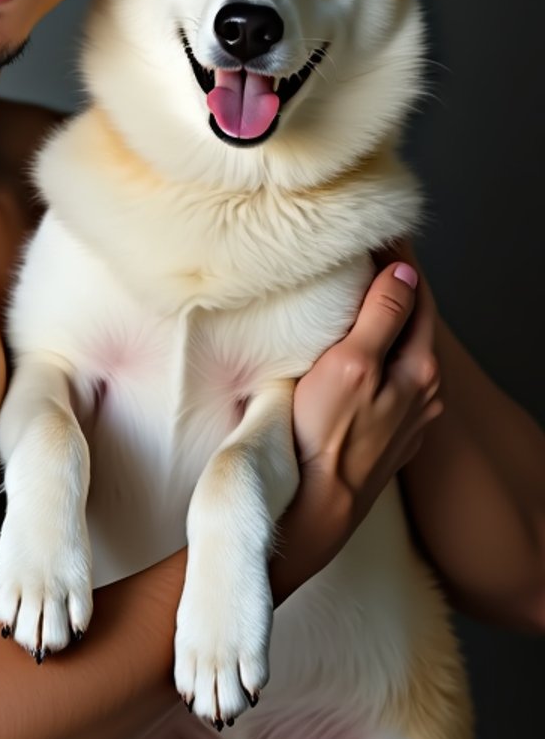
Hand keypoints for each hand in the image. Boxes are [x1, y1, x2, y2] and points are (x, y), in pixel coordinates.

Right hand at [270, 253, 441, 602]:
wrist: (315, 507)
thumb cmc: (324, 438)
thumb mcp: (351, 364)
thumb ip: (381, 317)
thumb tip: (402, 274)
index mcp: (418, 369)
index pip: (417, 297)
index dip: (401, 260)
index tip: (383, 231)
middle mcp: (422, 394)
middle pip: (414, 324)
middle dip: (396, 288)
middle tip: (371, 254)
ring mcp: (406, 419)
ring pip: (402, 355)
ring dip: (387, 323)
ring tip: (362, 297)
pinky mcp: (386, 438)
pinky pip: (388, 383)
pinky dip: (377, 357)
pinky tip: (358, 355)